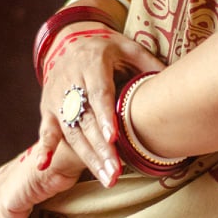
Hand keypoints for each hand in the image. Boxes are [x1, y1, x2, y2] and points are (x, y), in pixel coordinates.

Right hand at [39, 25, 162, 184]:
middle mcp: (71, 80)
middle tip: (116, 172)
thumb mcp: (128, 47)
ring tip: (106, 178)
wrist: (68, 39)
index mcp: (92, 63)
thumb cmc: (106, 48)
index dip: (105, 116)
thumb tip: (173, 83)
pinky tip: (44, 165)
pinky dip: (45, 148)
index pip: (99, 93)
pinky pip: (46, 130)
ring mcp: (57, 96)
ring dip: (87, 156)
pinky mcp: (48, 108)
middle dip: (101, 148)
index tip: (113, 138)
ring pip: (71, 131)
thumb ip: (147, 64)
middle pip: (86, 119)